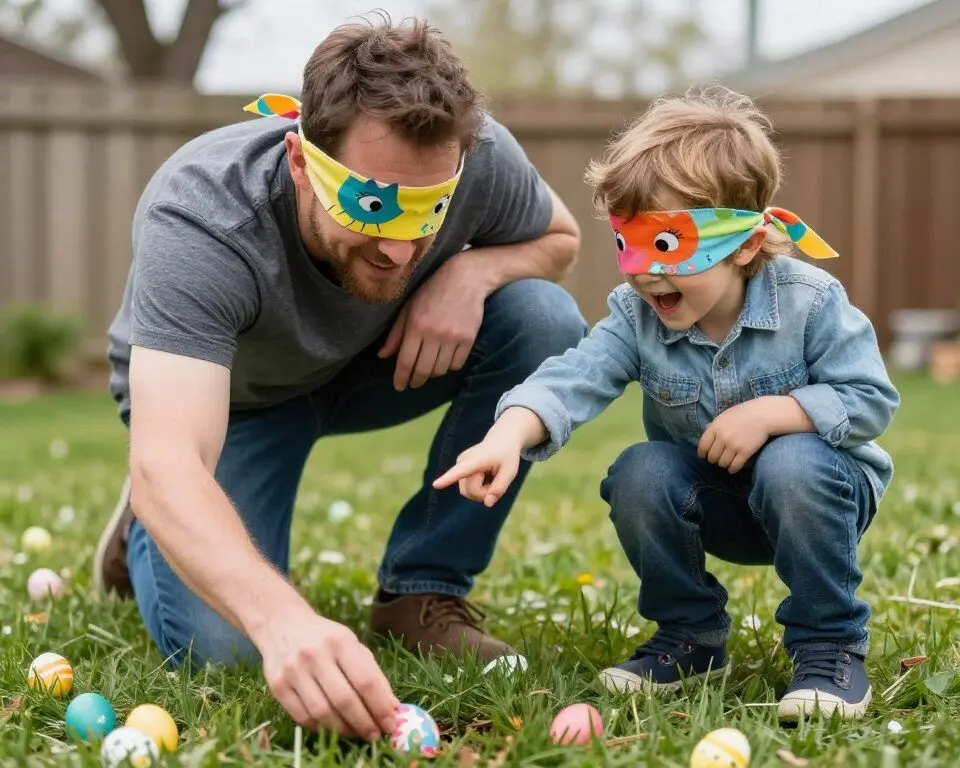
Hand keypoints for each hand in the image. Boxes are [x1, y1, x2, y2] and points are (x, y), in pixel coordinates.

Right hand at [256, 606, 398, 740]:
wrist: (282, 624)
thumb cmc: (325, 638)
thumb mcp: (352, 645)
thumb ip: (373, 674)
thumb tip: (393, 707)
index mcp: (340, 641)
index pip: (365, 680)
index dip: (380, 707)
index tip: (391, 724)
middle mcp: (315, 654)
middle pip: (344, 700)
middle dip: (364, 723)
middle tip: (375, 735)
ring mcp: (293, 670)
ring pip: (322, 713)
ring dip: (343, 730)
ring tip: (356, 733)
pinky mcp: (277, 686)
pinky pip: (302, 717)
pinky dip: (321, 728)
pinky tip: (333, 727)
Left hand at [378, 255, 487, 390]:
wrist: (466, 278)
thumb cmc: (432, 291)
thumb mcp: (408, 308)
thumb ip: (396, 334)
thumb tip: (382, 356)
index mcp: (416, 326)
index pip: (406, 361)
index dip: (401, 378)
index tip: (399, 386)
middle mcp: (434, 334)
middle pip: (423, 370)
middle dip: (416, 381)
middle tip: (413, 383)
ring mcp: (453, 338)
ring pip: (440, 370)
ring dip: (432, 374)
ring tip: (428, 369)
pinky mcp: (468, 339)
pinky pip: (456, 365)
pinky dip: (448, 367)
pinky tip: (444, 360)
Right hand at [432, 435, 521, 507]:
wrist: (500, 441)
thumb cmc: (507, 456)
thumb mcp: (510, 472)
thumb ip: (499, 488)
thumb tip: (487, 504)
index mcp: (477, 459)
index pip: (461, 471)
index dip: (448, 479)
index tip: (435, 485)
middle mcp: (463, 461)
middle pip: (472, 492)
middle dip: (485, 493)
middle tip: (497, 480)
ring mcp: (458, 466)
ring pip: (468, 493)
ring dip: (482, 492)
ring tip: (490, 477)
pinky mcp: (458, 470)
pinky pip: (467, 490)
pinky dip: (478, 489)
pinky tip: (484, 476)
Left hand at [698, 396, 814, 472]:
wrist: (763, 414)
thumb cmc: (743, 413)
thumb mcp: (724, 416)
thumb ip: (714, 425)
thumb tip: (705, 431)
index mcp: (715, 427)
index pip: (703, 446)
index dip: (702, 454)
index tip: (704, 456)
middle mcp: (722, 438)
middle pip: (712, 457)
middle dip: (714, 459)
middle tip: (718, 458)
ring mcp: (733, 445)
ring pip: (722, 463)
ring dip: (724, 464)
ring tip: (727, 462)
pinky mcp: (745, 452)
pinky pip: (734, 466)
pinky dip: (732, 469)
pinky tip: (733, 467)